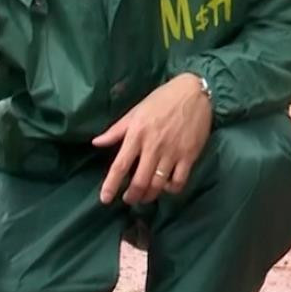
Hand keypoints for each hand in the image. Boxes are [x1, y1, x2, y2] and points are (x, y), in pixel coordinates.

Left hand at [93, 73, 212, 205]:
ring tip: (144, 197)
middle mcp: (153, 147)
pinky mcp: (189, 156)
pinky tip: (166, 187)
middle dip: (132, 196)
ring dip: (149, 196)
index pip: (120, 165)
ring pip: (158, 184)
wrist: (194, 92)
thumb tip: (96, 143)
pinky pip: (179, 181)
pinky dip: (171, 189)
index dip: (111, 185)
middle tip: (128, 199)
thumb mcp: (135, 111)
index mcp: (137, 135)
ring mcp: (172, 153)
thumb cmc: (162, 100)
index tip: (105, 199)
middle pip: (139, 181)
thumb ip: (116, 130)